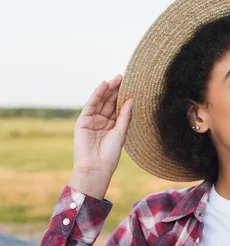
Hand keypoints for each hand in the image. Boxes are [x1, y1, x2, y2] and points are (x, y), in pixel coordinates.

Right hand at [67, 74, 132, 198]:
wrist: (96, 168)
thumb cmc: (111, 154)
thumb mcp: (121, 132)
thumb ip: (124, 115)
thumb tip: (131, 99)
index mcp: (112, 125)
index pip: (117, 107)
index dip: (123, 96)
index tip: (131, 84)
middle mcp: (102, 122)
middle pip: (109, 102)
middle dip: (116, 90)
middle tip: (124, 77)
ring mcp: (92, 121)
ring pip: (101, 102)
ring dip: (107, 90)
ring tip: (115, 79)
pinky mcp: (82, 122)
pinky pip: (90, 105)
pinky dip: (96, 95)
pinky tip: (103, 85)